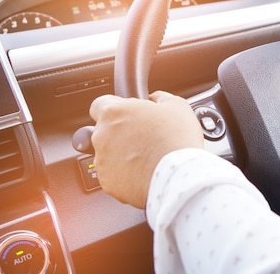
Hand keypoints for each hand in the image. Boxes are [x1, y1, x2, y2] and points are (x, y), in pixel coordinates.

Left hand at [89, 91, 203, 207]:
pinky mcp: (108, 182)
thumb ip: (158, 97)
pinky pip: (114, 174)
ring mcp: (102, 161)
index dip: (116, 108)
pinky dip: (126, 173)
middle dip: (122, 132)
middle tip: (145, 136)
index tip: (127, 113)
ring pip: (108, 153)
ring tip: (148, 156)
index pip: (100, 104)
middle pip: (105, 130)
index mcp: (114, 113)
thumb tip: (154, 99)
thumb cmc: (177, 140)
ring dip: (123, 153)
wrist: (179, 176)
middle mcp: (102, 136)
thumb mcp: (176, 105)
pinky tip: (145, 170)